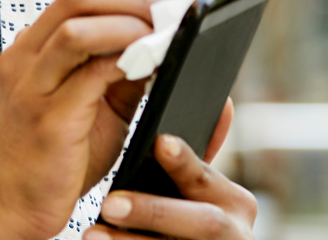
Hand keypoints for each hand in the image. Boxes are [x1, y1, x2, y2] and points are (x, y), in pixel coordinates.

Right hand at [0, 0, 156, 239]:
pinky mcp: (48, 119)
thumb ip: (120, 69)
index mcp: (30, 48)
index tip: (164, 0)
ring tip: (162, 36)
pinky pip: (90, 76)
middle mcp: (23, 59)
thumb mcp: (93, 102)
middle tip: (169, 13)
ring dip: (129, 26)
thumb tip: (164, 38)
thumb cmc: (59, 156)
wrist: (19, 207)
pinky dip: (126, 63)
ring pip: (77, 29)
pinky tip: (151, 67)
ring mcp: (31, 88)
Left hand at [87, 133, 256, 239]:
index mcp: (234, 201)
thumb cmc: (193, 226)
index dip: (184, 162)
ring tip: (93, 233)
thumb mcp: (205, 194)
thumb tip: (222, 101)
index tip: (159, 142)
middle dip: (154, 210)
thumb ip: (201, 157)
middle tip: (111, 203)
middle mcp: (233, 232)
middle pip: (200, 220)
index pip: (205, 177)